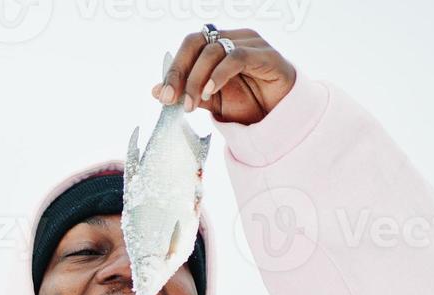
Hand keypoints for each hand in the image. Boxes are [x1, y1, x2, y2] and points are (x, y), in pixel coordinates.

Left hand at [151, 28, 295, 124]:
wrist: (278, 118)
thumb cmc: (247, 104)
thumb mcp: (210, 102)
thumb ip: (186, 94)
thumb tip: (155, 91)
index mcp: (219, 45)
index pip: (189, 46)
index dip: (173, 70)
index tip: (163, 97)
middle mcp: (234, 39)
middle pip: (197, 42)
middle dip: (180, 71)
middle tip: (171, 99)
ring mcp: (251, 44)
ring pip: (214, 50)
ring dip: (197, 79)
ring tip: (193, 104)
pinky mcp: (266, 55)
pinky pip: (237, 57)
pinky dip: (219, 74)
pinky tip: (209, 92)